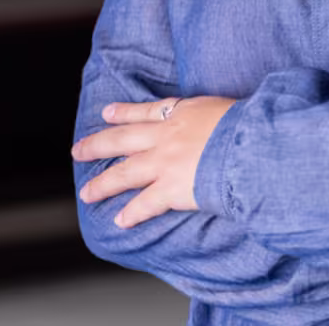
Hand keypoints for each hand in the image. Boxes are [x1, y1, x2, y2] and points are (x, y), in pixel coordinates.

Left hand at [72, 95, 234, 227]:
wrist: (250, 144)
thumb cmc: (248, 124)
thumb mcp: (225, 107)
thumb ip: (212, 115)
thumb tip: (217, 121)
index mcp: (182, 113)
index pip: (145, 110)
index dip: (123, 112)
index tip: (106, 113)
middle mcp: (167, 136)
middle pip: (122, 139)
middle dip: (97, 145)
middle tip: (78, 151)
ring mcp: (165, 162)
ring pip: (125, 173)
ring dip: (103, 184)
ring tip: (87, 193)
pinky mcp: (171, 189)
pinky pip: (145, 203)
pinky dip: (132, 213)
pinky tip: (120, 221)